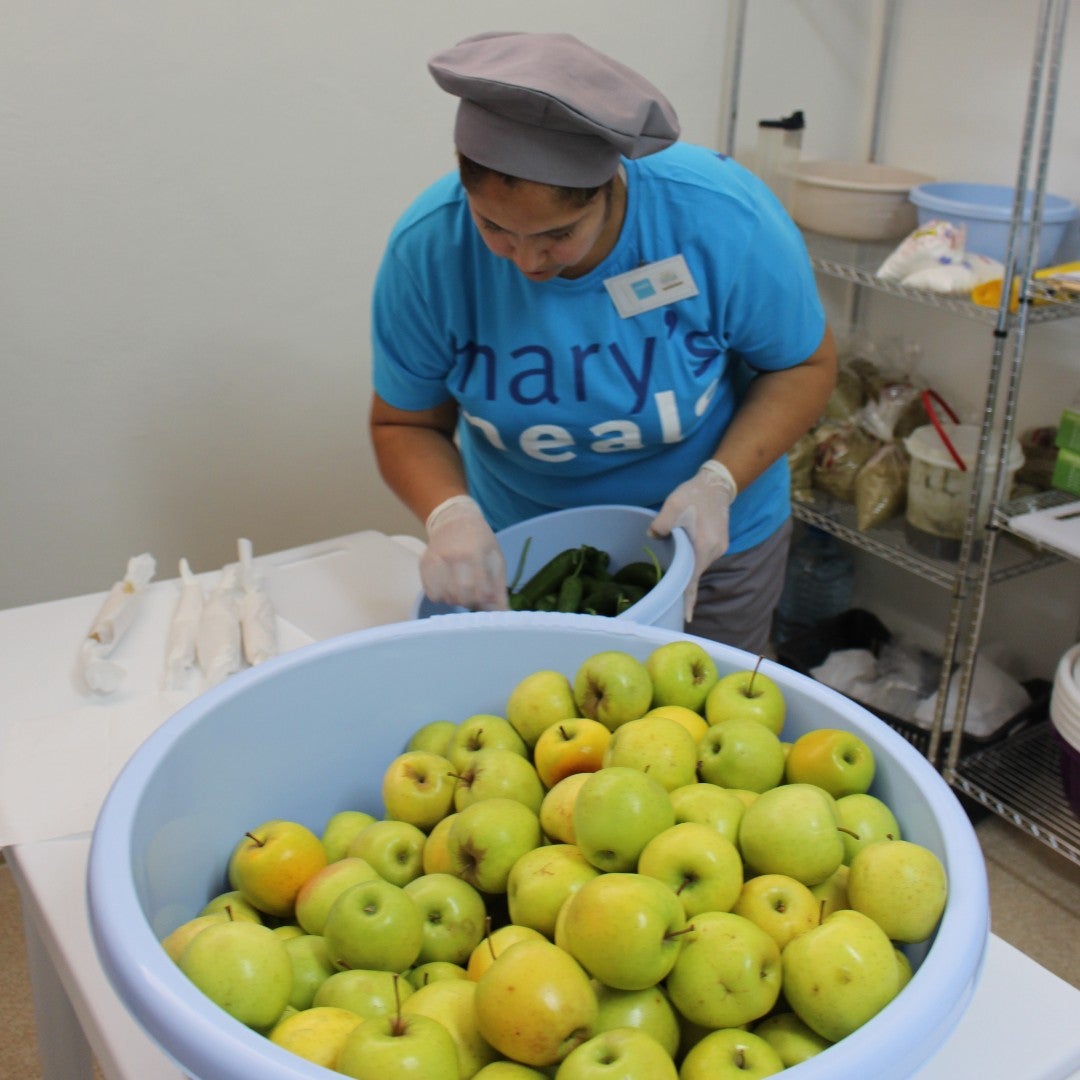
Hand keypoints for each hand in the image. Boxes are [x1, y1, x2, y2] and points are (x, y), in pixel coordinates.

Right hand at [420, 495, 508, 611]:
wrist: (454, 519)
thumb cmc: (480, 540)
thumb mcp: (495, 559)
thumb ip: (499, 588)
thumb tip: (504, 614)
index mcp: (474, 554)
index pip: (479, 590)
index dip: (485, 598)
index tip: (487, 595)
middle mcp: (452, 557)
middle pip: (461, 595)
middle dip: (471, 601)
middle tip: (474, 594)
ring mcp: (435, 561)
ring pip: (445, 597)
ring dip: (456, 599)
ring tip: (462, 589)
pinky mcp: (424, 565)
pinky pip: (432, 593)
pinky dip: (442, 596)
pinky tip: (448, 586)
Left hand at [649, 460, 737, 622]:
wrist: (717, 484)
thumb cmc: (693, 494)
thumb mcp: (674, 504)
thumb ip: (662, 523)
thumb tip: (652, 535)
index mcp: (703, 546)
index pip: (693, 580)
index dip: (688, 599)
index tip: (685, 617)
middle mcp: (714, 551)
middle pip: (695, 574)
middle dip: (684, 588)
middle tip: (669, 602)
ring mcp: (719, 548)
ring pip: (698, 566)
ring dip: (687, 571)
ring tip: (672, 578)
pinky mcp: (719, 543)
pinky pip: (702, 558)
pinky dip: (692, 563)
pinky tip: (682, 561)